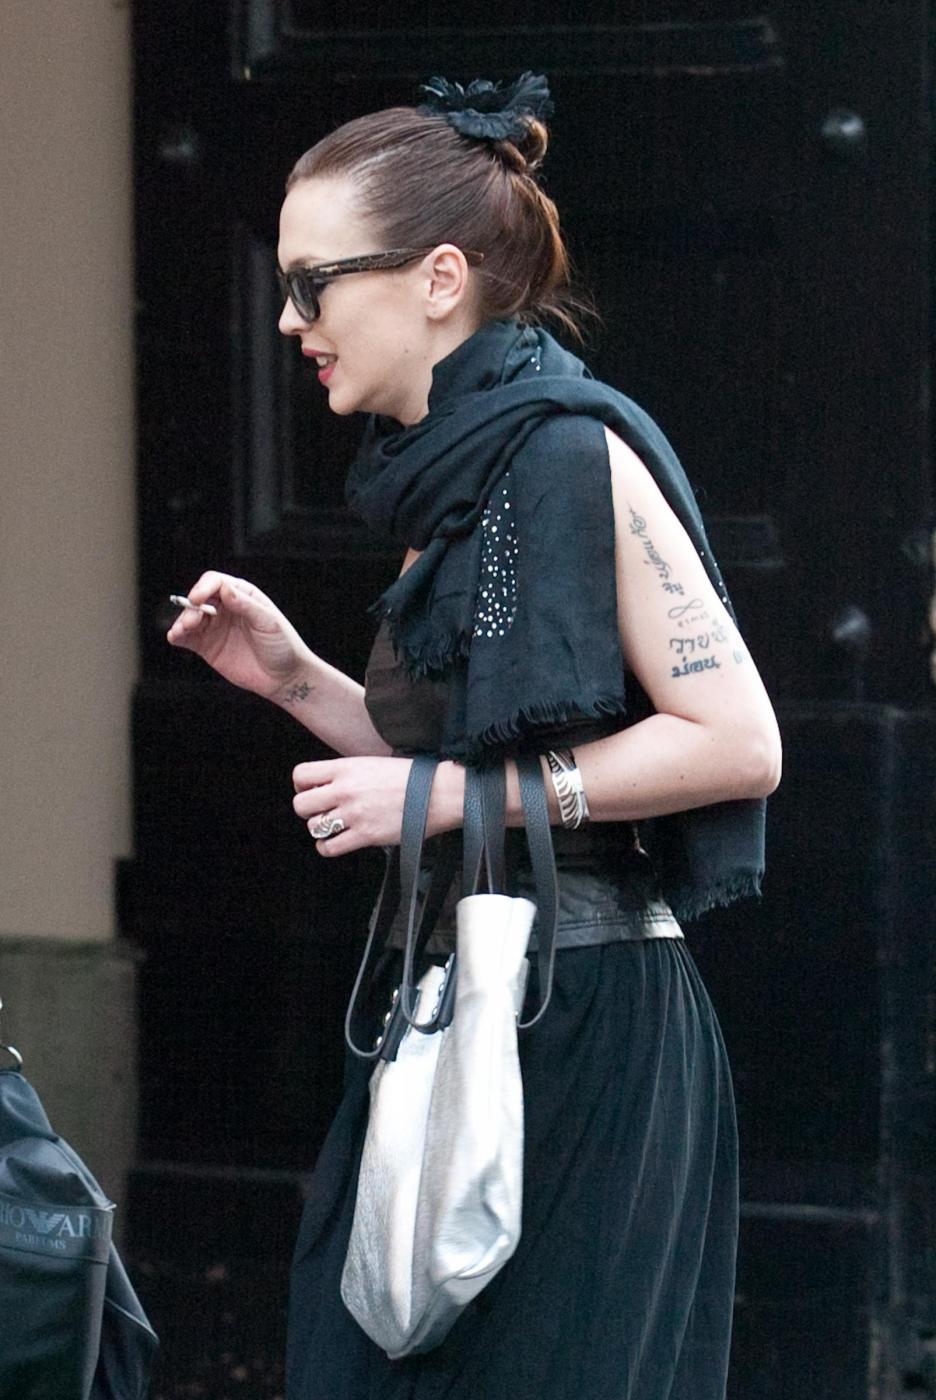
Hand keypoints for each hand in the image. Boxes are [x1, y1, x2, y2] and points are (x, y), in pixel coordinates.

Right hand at [166, 571, 311, 698]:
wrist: (284, 677)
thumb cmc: (283, 645)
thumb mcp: (269, 622)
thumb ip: (246, 605)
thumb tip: (225, 589)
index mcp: (242, 595)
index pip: (216, 582)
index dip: (203, 588)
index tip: (197, 599)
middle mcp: (225, 608)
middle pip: (199, 599)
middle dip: (191, 607)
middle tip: (191, 622)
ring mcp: (215, 627)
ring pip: (190, 617)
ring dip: (182, 621)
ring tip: (181, 631)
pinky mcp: (207, 646)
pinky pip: (188, 638)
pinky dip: (178, 635)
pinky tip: (174, 637)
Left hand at [292, 756, 464, 856]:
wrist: (437, 793)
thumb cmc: (410, 777)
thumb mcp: (371, 763)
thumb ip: (346, 773)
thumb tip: (325, 786)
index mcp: (346, 767)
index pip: (301, 775)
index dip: (302, 786)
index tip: (313, 791)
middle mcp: (346, 790)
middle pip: (301, 805)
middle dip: (308, 810)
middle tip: (322, 811)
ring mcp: (354, 814)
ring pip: (314, 827)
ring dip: (321, 829)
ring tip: (335, 826)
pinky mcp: (365, 835)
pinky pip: (329, 848)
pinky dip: (328, 847)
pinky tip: (337, 841)